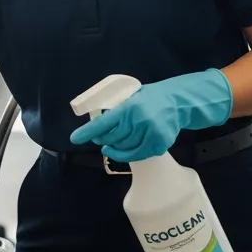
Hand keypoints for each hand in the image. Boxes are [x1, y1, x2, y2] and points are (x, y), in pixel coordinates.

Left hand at [69, 69, 232, 161]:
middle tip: (99, 138)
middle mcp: (139, 120)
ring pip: (124, 148)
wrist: (177, 102)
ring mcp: (150, 133)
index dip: (87, 131)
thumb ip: (116, 108)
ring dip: (115, 148)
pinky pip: (138, 154)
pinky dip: (129, 154)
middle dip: (102, 139)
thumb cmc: (149, 98)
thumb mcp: (130, 97)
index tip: (75, 138)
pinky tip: (126, 149)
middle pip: (112, 138)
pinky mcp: (159, 144)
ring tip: (111, 144)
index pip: (103, 122)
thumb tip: (96, 121)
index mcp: (129, 107)